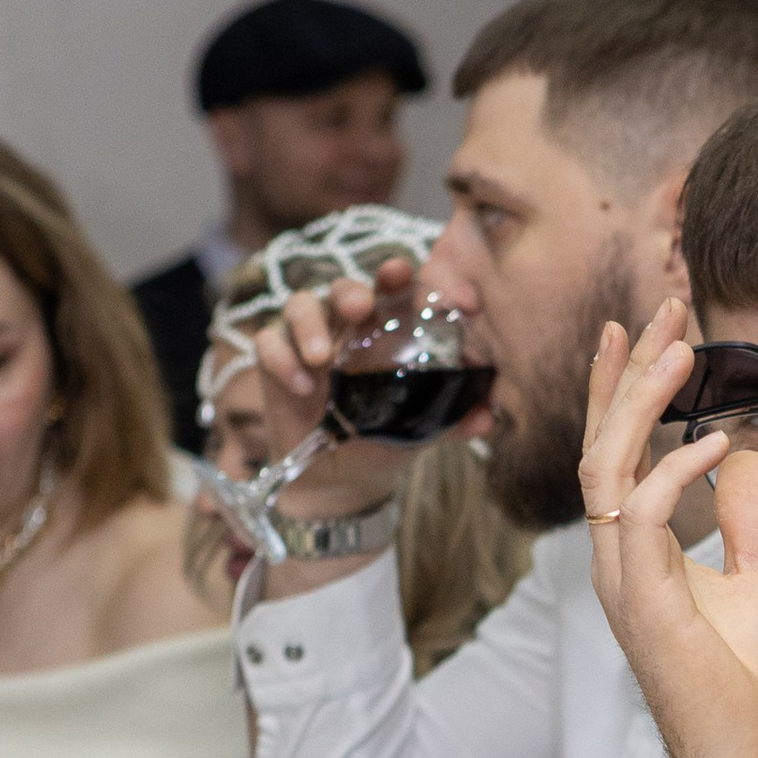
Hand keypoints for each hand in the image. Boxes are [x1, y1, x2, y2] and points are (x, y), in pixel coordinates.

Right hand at [244, 254, 424, 547]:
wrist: (342, 483)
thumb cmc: (384, 441)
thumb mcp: (421, 430)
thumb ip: (452, 418)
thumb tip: (488, 417)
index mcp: (385, 332)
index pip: (392, 290)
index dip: (399, 276)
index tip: (406, 275)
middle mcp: (347, 329)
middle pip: (343, 288)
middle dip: (350, 291)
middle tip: (359, 308)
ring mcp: (309, 342)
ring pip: (300, 304)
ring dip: (309, 324)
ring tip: (321, 358)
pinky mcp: (275, 363)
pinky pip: (268, 343)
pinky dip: (282, 359)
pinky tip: (302, 386)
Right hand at [580, 301, 757, 757]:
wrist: (741, 754)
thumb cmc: (742, 680)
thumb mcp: (754, 576)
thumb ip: (744, 515)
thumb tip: (748, 453)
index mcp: (633, 546)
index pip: (616, 448)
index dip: (628, 386)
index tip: (651, 326)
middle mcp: (615, 555)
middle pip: (603, 440)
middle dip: (631, 370)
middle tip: (663, 306)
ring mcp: (622, 578)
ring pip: (610, 466)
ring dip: (643, 401)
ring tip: (682, 347)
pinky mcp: (643, 602)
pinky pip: (641, 514)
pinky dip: (675, 470)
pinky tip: (715, 440)